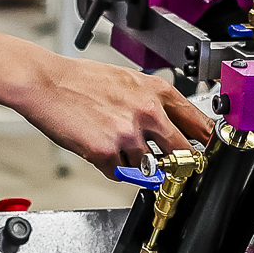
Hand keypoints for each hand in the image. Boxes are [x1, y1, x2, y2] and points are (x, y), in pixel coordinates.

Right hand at [9, 50, 215, 171]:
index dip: (205, 142)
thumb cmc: (81, 79)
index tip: (207, 152)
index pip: (198, 123)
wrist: (46, 82)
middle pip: (181, 153)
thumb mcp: (128, 80)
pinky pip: (119, 173)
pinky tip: (97, 146)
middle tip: (169, 165)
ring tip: (111, 141)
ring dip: (133, 162)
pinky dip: (110, 167)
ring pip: (146, 166)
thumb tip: (170, 124)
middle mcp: (148, 113)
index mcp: (156, 92)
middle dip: (176, 162)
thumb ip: (152, 102)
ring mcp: (128, 135)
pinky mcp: (106, 153)